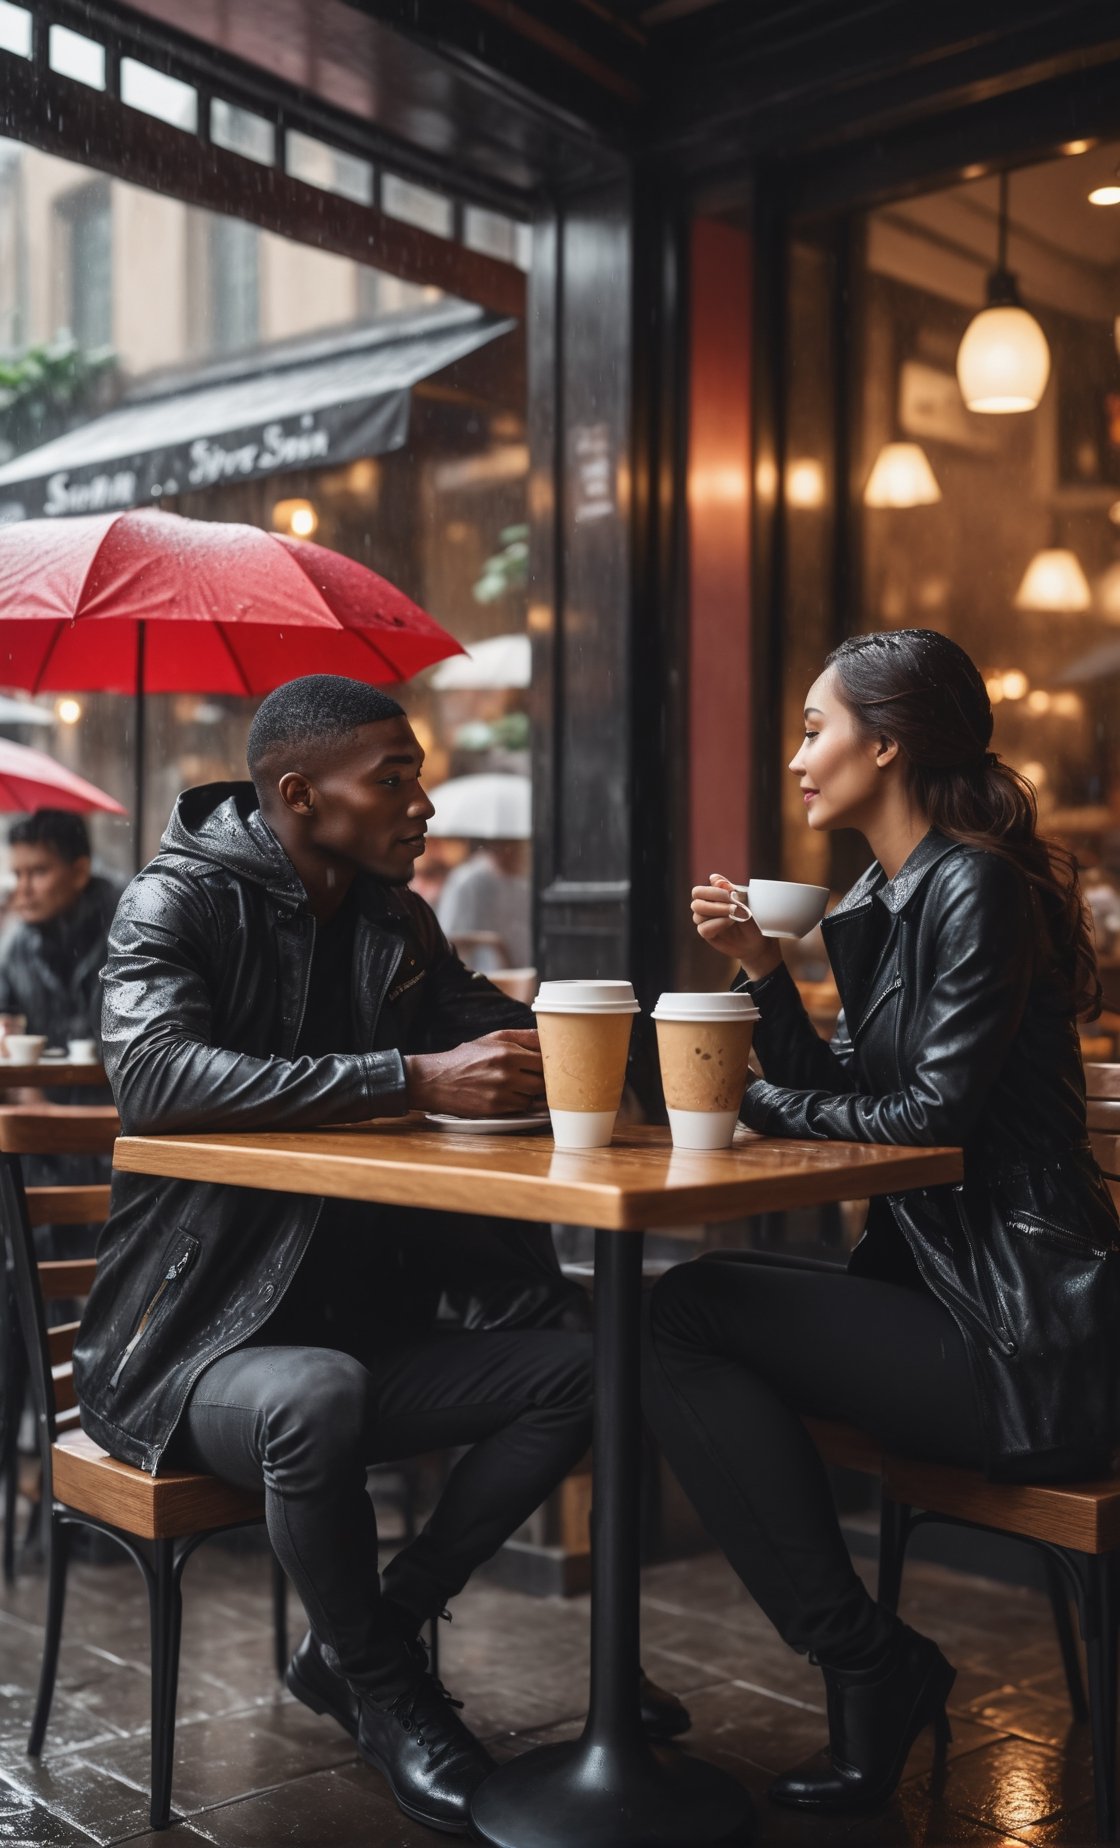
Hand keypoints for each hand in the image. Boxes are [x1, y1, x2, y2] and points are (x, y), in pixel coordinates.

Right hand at [404, 1029, 545, 1116]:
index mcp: (507, 1052)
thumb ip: (523, 1037)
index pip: (544, 1059)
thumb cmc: (466, 1058)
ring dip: (531, 1092)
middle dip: (543, 1079)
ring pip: (533, 1096)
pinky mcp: (495, 1109)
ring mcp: (500, 1093)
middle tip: (538, 1076)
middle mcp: (506, 1072)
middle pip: (543, 1081)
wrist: (436, 1080)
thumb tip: (548, 1035)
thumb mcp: (492, 1039)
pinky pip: (520, 1108)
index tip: (549, 1063)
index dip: (549, 1062)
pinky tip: (509, 1094)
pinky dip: (519, 1102)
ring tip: (520, 1084)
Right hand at [691, 873, 781, 982]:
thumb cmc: (751, 917)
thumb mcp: (745, 901)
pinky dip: (717, 924)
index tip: (730, 894)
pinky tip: (729, 923)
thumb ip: (729, 890)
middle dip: (714, 904)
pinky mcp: (708, 935)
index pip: (698, 892)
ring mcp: (705, 922)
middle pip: (696, 903)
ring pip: (698, 916)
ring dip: (718, 913)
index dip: (711, 892)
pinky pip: (703, 929)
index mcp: (711, 896)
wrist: (757, 939)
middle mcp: (705, 908)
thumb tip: (713, 878)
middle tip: (733, 907)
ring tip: (734, 915)